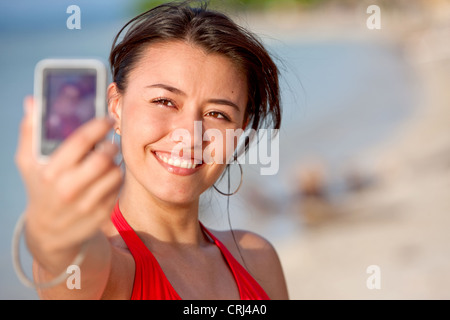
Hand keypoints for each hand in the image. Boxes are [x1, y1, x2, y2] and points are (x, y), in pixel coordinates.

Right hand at [15, 96, 122, 273]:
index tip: (106, 119)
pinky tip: (106, 176)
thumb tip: (33, 101)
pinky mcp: (101, 213)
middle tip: (109, 141)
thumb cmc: (39, 188)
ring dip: (114, 162)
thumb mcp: (27, 162)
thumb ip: (30, 131)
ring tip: (107, 160)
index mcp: (50, 172)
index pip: (82, 141)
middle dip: (110, 144)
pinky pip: (118, 187)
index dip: (98, 125)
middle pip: (103, 157)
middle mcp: (69, 189)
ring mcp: (87, 203)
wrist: (49, 233)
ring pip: (115, 172)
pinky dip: (116, 178)